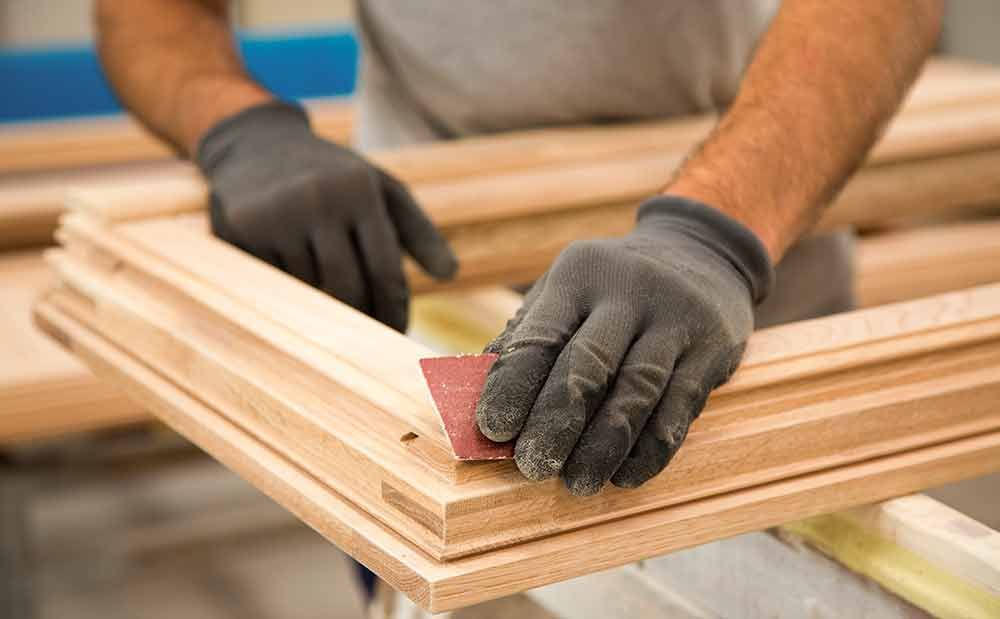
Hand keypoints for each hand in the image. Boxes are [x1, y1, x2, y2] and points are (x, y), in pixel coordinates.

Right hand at [197, 101, 456, 331]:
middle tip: (367, 338)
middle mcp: (318, 199)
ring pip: (309, 292)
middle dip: (361, 320)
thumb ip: (420, 232)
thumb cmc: (335, 177)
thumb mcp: (382, 190)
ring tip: (326, 295)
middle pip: (348, 290)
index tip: (398, 335)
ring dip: (322, 304)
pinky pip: (274, 284)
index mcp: (360, 190)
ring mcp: (276, 214)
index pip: (385, 272)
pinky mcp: (241, 230)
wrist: (256, 144)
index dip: (394, 313)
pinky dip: (288, 290)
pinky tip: (289, 275)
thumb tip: (451, 275)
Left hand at [476, 196, 772, 495]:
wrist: (701, 251)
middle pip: (588, 365)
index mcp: (579, 275)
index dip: (513, 386)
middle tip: (532, 467)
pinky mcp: (712, 348)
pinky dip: (649, 449)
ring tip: (577, 483)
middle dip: (556, 422)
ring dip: (602, 446)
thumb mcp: (567, 290)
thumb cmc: (610, 287)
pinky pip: (680, 408)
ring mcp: (676, 317)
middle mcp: (629, 290)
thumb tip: (473, 401)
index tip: (492, 430)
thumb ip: (525, 337)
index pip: (540, 334)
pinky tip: (625, 475)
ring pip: (636, 392)